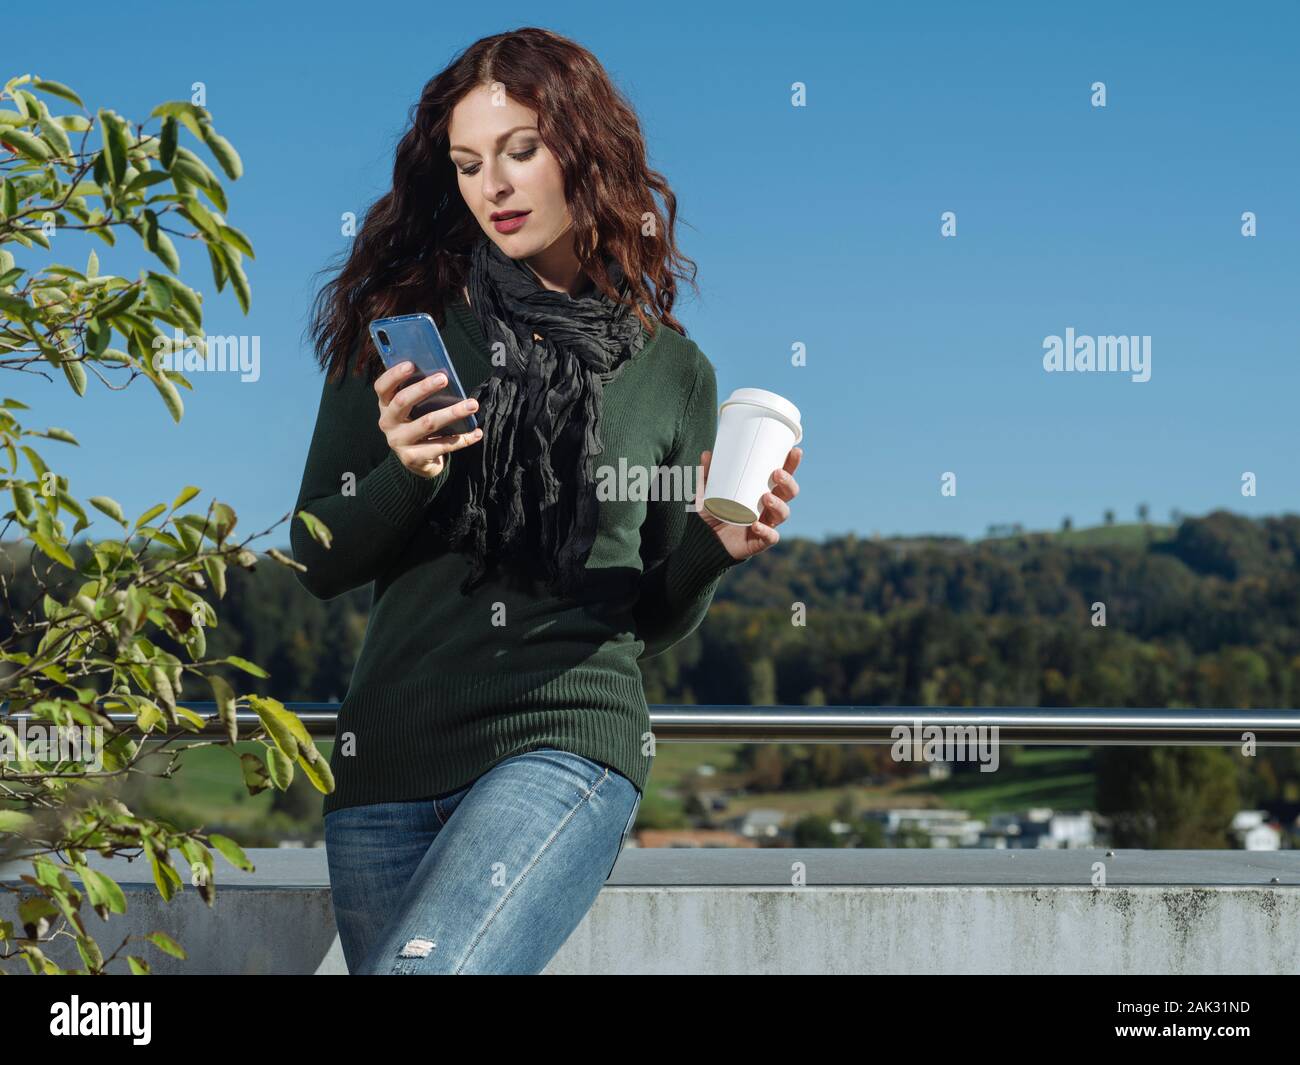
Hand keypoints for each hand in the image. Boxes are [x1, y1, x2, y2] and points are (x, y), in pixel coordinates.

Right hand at [375, 362, 482, 477]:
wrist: (416, 461)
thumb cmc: (417, 425)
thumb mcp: (412, 410)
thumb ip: (419, 395)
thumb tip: (441, 374)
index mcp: (385, 406)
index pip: (382, 387)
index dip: (394, 375)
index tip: (411, 364)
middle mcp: (387, 423)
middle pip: (402, 402)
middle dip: (424, 388)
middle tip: (444, 378)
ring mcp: (399, 442)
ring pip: (427, 423)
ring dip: (452, 412)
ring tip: (472, 404)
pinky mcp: (413, 458)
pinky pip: (442, 446)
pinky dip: (462, 439)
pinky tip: (476, 432)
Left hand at [693, 446, 801, 560]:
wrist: (703, 541)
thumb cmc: (711, 513)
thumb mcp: (707, 492)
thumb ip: (707, 475)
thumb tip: (707, 454)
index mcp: (762, 491)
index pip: (782, 476)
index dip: (791, 464)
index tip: (795, 451)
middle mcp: (768, 507)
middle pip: (789, 493)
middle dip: (788, 482)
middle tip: (777, 474)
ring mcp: (766, 524)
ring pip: (783, 513)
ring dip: (779, 504)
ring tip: (766, 497)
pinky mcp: (760, 541)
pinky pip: (770, 537)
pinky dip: (765, 531)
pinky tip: (757, 525)